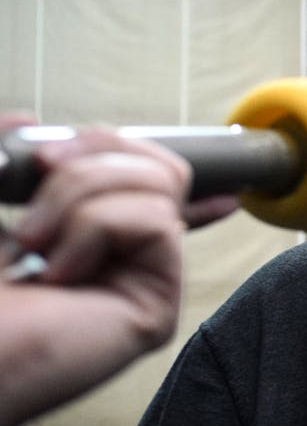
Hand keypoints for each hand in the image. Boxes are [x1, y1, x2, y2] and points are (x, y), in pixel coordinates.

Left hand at [0, 127, 234, 425]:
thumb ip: (2, 151)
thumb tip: (30, 120)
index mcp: (79, 237)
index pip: (143, 190)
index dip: (158, 163)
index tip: (170, 152)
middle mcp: (120, 258)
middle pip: (158, 166)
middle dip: (92, 154)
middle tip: (38, 175)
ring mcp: (142, 280)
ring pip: (159, 185)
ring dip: (80, 196)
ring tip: (35, 244)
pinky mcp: (156, 305)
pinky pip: (155, 222)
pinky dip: (95, 228)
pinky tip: (60, 273)